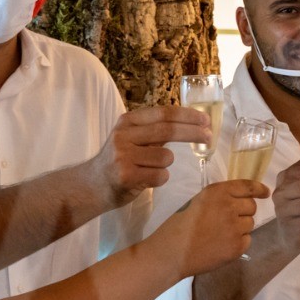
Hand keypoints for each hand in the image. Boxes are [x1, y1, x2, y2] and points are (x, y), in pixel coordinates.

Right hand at [91, 106, 210, 203]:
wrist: (90, 186)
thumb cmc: (119, 161)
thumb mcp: (131, 138)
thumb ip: (154, 130)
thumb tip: (191, 123)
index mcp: (127, 122)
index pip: (163, 114)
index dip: (187, 116)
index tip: (205, 120)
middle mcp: (124, 136)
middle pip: (167, 130)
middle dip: (192, 133)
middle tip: (209, 137)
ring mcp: (123, 156)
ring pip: (166, 157)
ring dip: (166, 165)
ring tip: (149, 169)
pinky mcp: (126, 176)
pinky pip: (160, 176)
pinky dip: (160, 179)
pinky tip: (145, 180)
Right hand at [154, 179, 268, 274]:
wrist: (172, 252)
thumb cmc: (180, 225)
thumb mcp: (199, 201)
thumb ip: (219, 198)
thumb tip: (240, 200)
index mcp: (218, 192)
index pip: (247, 186)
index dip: (259, 189)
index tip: (265, 193)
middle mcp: (229, 206)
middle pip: (252, 206)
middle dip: (244, 212)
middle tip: (228, 220)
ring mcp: (235, 227)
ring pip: (250, 224)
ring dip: (241, 228)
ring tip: (221, 234)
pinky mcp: (237, 246)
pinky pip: (247, 240)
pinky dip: (238, 243)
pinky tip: (221, 245)